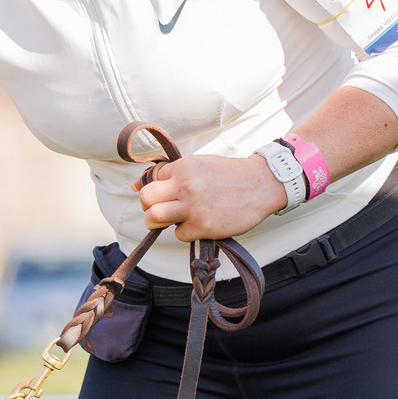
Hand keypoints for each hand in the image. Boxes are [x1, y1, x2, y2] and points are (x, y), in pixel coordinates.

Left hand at [138, 153, 285, 240]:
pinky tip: (199, 223)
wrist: (261, 185)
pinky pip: (179, 234)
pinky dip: (186, 232)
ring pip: (154, 218)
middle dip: (149, 206)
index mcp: (184, 167)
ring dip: (158, 222)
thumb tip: (136, 186)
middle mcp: (185, 185)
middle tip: (160, 209)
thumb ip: (172, 173)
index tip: (167, 194)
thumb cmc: (229, 175)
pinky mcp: (202, 226)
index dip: (156, 189)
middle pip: (146, 199)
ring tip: (173, 220)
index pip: (151, 180)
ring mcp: (193, 207)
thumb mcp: (199, 164)